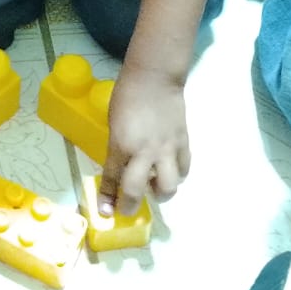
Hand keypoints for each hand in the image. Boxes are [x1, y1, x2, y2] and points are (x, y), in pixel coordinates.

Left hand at [98, 64, 188, 216]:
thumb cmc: (127, 94)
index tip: (106, 212)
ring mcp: (167, 149)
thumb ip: (117, 147)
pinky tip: (171, 172)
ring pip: (168, 187)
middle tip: (127, 208)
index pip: (113, 179)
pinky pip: (184, 169)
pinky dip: (178, 175)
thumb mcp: (113, 122)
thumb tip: (121, 167)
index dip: (108, 199)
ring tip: (154, 189)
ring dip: (159, 194)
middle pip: (137, 191)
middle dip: (130, 205)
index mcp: (121, 145)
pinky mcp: (183, 143)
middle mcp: (144, 152)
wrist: (155, 77)